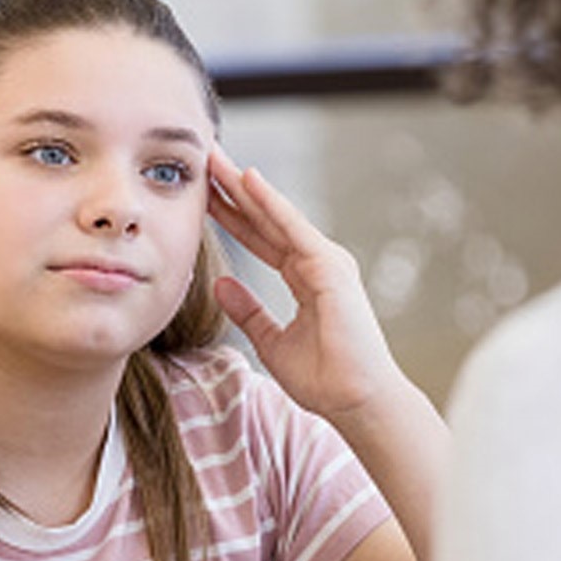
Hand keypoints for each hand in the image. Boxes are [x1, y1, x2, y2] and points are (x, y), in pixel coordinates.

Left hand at [207, 146, 402, 422]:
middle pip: (266, 221)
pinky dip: (271, 204)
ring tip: (217, 159)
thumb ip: (249, 311)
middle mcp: (317, 265)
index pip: (261, 240)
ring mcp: (326, 263)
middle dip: (235, 192)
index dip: (233, 217)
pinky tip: (248, 180)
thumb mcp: (271, 342)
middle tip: (205, 159)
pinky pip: (293, 229)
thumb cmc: (325, 379)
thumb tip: (220, 284)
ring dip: (246, 188)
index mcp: (305, 280)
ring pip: (277, 217)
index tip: (204, 195)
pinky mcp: (331, 268)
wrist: (356, 400)